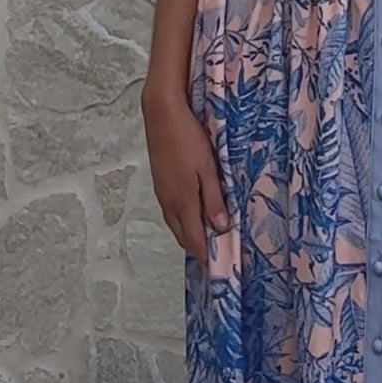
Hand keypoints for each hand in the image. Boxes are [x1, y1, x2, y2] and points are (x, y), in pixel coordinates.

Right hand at [143, 87, 228, 261]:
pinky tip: (192, 215)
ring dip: (189, 235)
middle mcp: (169, 202)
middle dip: (198, 248)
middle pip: (182, 235)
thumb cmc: (188, 138)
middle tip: (215, 257)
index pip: (194, 239)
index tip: (218, 268)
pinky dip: (182, 221)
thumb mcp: (208, 169)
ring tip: (206, 240)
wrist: (161, 113)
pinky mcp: (160, 182)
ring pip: (175, 223)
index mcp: (182, 201)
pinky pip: (171, 211)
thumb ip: (214, 200)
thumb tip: (221, 228)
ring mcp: (162, 192)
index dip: (206, 256)